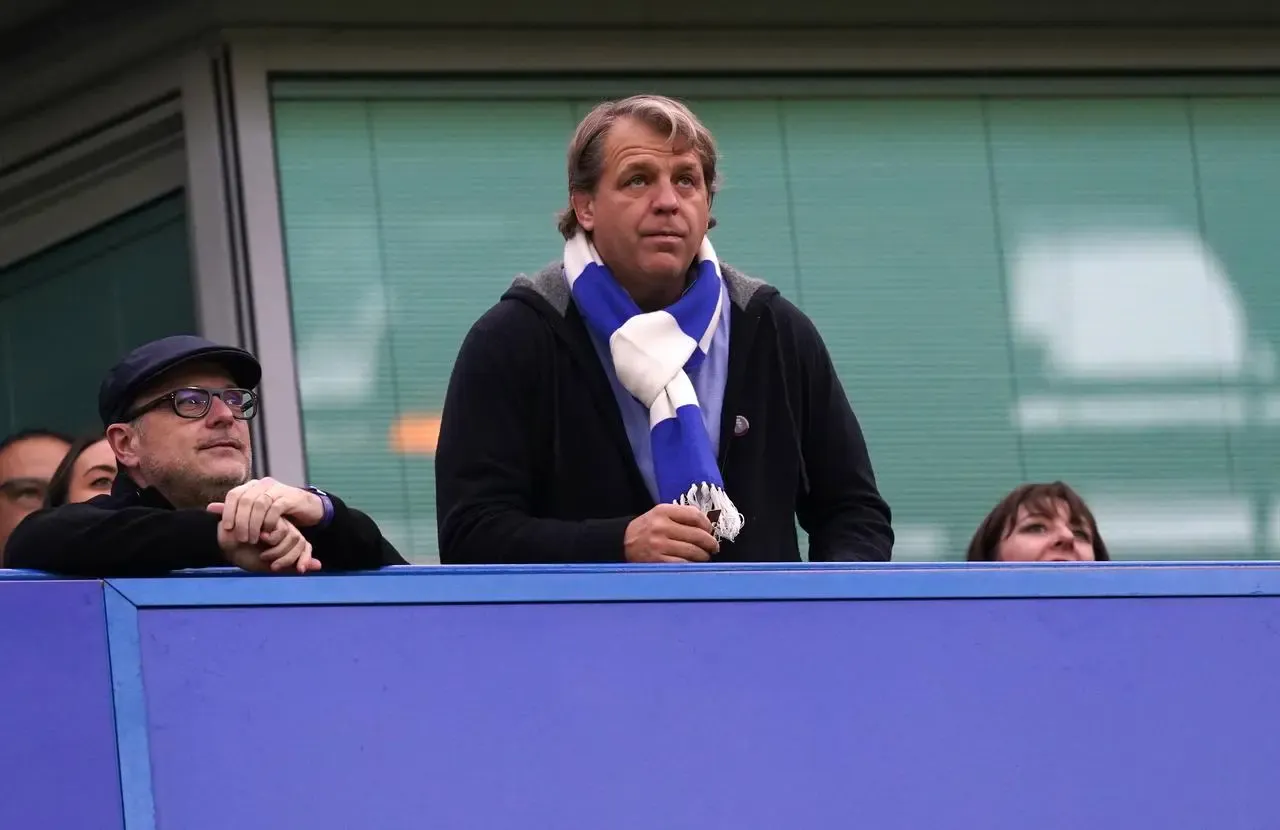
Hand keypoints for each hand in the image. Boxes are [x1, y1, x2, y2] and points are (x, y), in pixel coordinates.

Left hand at [208, 477, 324, 543]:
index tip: (227, 528)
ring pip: (259, 504)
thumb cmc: (277, 511)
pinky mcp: (290, 497)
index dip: (228, 511)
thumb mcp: (254, 511)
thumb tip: (210, 508)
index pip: (234, 494)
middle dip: (241, 521)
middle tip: (241, 538)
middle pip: (245, 500)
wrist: (306, 508)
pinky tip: (267, 532)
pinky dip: (269, 521)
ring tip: (253, 539)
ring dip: (254, 523)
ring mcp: (278, 489)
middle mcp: (263, 484)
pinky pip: (276, 508)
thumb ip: (234, 509)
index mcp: (252, 486)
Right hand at [214, 514, 320, 574]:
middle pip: (302, 542)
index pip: (306, 547)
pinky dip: (273, 540)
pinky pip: (282, 530)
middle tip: (271, 564)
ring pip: (295, 537)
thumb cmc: (246, 556)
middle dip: (288, 558)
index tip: (291, 570)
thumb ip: (294, 565)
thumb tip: (320, 566)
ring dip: (279, 551)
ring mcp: (278, 522)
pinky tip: (260, 540)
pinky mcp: (270, 515)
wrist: (227, 547)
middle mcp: (285, 530)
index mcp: (288, 541)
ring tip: (263, 555)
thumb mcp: (271, 565)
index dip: (302, 559)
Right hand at [624, 504, 718, 562]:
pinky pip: (684, 564)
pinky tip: (692, 564)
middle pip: (697, 535)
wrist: (622, 543)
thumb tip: (708, 526)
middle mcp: (660, 527)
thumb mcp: (660, 514)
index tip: (710, 531)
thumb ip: (682, 516)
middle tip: (713, 547)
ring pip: (693, 551)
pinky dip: (692, 565)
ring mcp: (659, 545)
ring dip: (703, 556)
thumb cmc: (647, 529)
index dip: (707, 525)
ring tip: (703, 556)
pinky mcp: (657, 561)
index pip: (695, 516)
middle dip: (710, 543)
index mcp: (662, 511)